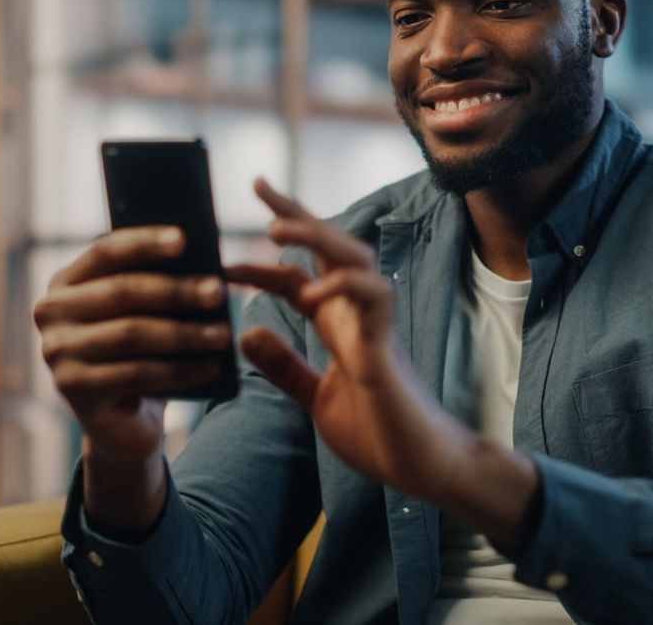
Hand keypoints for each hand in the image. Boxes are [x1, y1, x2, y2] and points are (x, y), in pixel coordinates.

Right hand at [32, 227, 230, 465]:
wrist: (123, 421)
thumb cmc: (140, 353)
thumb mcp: (143, 315)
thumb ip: (156, 285)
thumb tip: (202, 264)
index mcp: (65, 283)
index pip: (104, 252)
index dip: (144, 243)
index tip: (184, 239)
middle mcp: (50, 314)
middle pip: (121, 293)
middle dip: (176, 291)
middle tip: (218, 291)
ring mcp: (57, 354)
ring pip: (131, 334)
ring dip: (184, 333)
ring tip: (222, 334)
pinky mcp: (73, 390)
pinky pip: (135, 374)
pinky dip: (178, 370)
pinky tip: (210, 367)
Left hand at [227, 178, 477, 503]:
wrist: (421, 467)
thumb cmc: (380, 433)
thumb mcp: (316, 397)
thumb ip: (284, 367)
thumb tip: (246, 331)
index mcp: (338, 325)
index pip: (302, 273)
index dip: (270, 253)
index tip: (231, 239)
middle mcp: (356, 315)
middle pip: (329, 248)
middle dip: (296, 214)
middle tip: (258, 185)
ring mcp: (375, 326)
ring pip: (353, 259)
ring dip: (317, 238)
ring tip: (276, 229)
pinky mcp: (388, 347)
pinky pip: (374, 298)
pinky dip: (344, 285)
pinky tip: (312, 289)